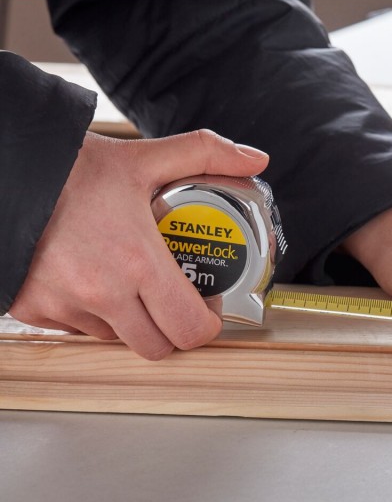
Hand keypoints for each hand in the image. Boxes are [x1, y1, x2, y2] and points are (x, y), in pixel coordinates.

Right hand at [10, 130, 268, 358]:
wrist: (5, 168)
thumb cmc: (71, 167)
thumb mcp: (144, 157)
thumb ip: (205, 154)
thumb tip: (256, 159)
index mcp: (137, 261)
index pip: (189, 329)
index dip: (206, 324)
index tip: (208, 305)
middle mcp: (100, 293)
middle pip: (156, 347)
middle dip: (172, 329)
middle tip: (174, 300)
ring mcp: (63, 306)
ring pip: (115, 339)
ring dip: (130, 322)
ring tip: (130, 283)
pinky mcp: (31, 309)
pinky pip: (74, 330)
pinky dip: (89, 315)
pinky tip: (90, 281)